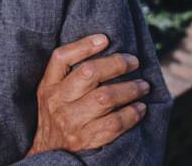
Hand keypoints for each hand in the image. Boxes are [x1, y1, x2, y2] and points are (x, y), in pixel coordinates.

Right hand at [25, 34, 148, 155]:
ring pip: (105, 98)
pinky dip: (131, 114)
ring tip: (143, 85)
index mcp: (48, 85)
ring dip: (129, 89)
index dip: (83, 45)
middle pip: (88, 74)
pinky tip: (140, 108)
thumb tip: (101, 47)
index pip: (61, 57)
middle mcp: (57, 101)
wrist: (48, 153)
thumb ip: (68, 74)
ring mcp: (71, 121)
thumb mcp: (51, 91)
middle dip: (116, 64)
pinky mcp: (86, 139)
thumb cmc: (56, 114)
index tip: (105, 39)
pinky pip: (114, 124)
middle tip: (133, 61)